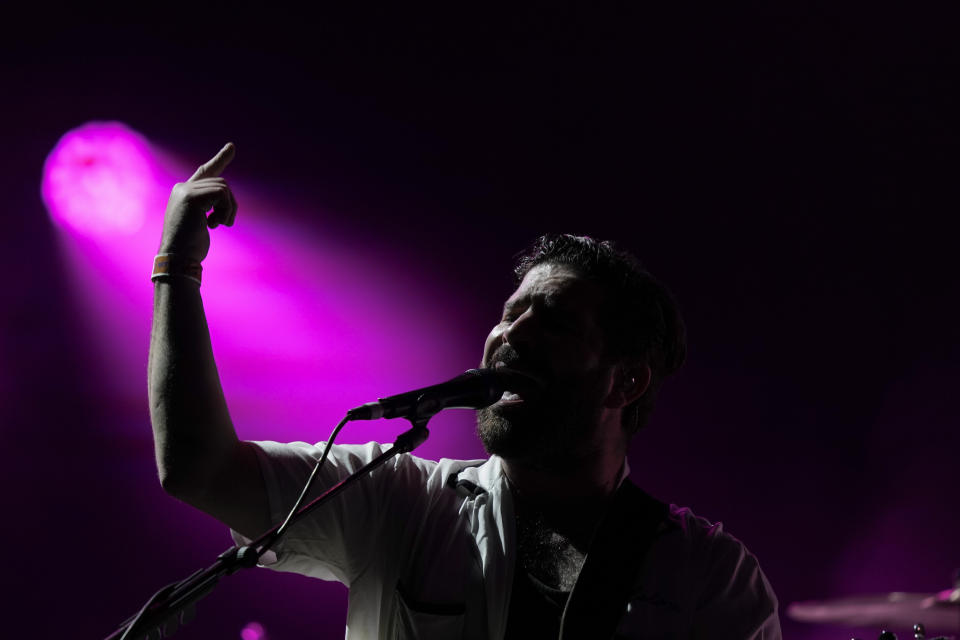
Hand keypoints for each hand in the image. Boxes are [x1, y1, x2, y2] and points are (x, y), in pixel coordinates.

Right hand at [158, 143, 237, 261]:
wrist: (177, 258)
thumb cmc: (190, 247)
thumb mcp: (201, 224)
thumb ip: (208, 207)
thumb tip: (225, 197)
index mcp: (183, 193)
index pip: (205, 172)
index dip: (220, 160)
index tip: (232, 147)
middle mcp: (182, 188)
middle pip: (221, 183)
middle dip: (230, 204)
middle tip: (225, 223)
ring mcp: (184, 190)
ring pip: (223, 187)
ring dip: (228, 208)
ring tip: (219, 224)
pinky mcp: (190, 196)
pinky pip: (221, 193)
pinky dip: (225, 209)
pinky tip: (215, 224)